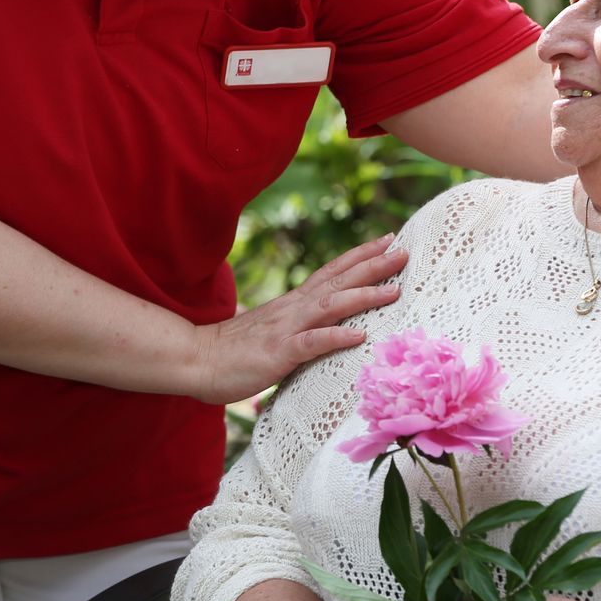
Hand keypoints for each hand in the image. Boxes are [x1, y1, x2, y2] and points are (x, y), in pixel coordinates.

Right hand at [189, 236, 405, 403]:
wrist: (196, 358)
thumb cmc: (232, 349)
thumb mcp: (271, 331)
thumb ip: (294, 325)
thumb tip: (314, 327)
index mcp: (293, 304)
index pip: (331, 272)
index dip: (360, 256)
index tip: (387, 242)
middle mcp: (293, 309)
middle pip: (338, 280)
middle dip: (373, 266)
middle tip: (404, 251)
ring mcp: (286, 329)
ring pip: (331, 306)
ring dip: (363, 295)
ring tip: (394, 290)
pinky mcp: (278, 352)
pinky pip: (311, 343)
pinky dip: (336, 336)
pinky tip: (359, 335)